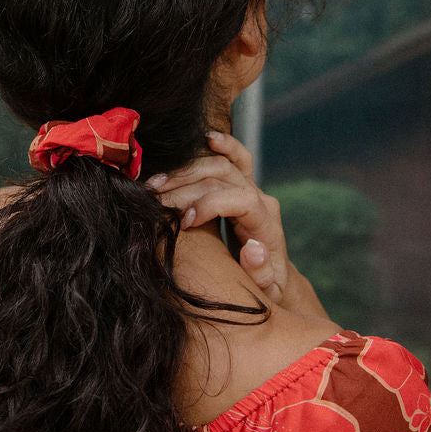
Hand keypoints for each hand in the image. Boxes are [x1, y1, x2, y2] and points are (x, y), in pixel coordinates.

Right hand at [148, 132, 288, 302]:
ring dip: (188, 170)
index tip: (184, 222)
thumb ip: (260, 273)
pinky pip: (238, 158)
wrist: (275, 279)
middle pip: (225, 178)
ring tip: (157, 182)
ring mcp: (255, 191)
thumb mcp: (265, 293)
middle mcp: (263, 202)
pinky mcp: (246, 187)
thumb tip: (254, 248)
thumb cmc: (266, 290)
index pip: (242, 200)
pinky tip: (207, 139)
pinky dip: (224, 145)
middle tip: (155, 200)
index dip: (211, 204)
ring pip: (223, 165)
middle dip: (188, 186)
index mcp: (267, 227)